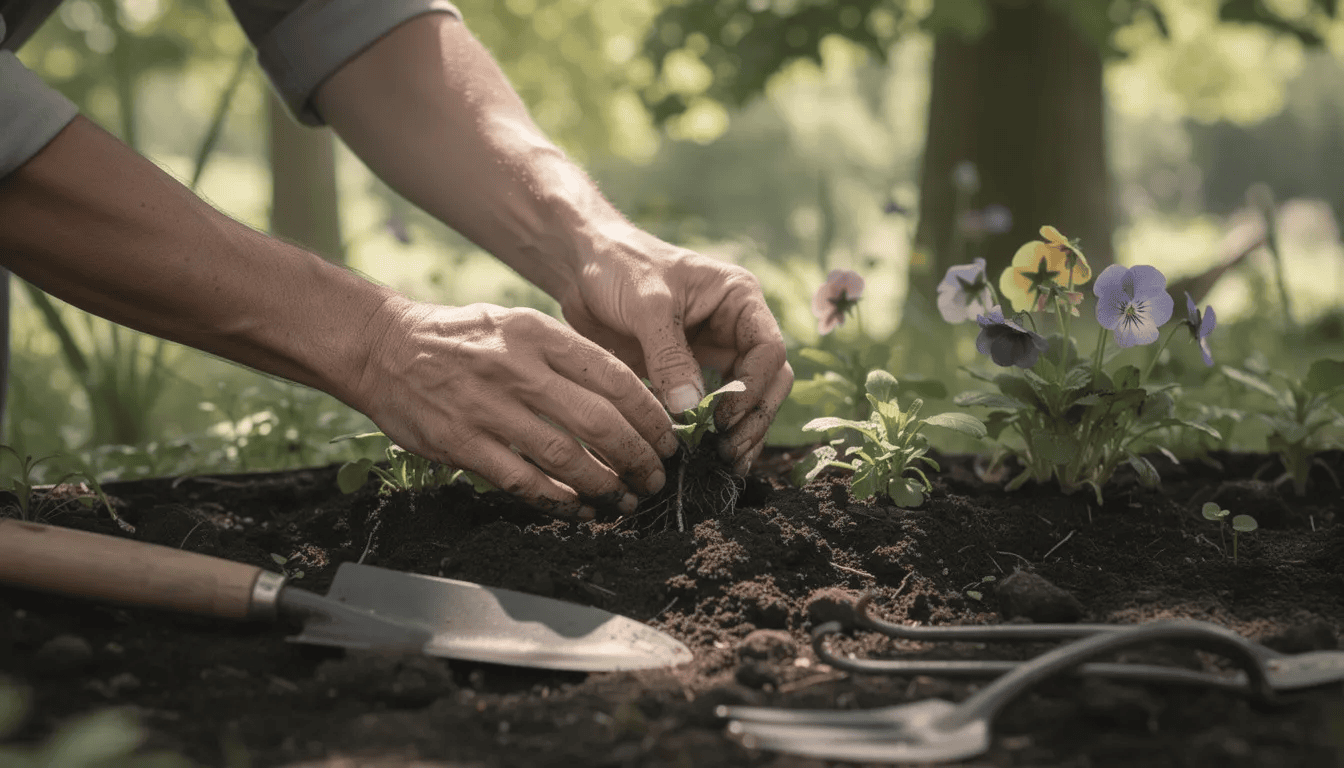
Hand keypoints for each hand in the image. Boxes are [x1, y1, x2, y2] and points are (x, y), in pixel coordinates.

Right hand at [354, 299, 678, 516]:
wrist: (383, 347)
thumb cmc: (461, 338)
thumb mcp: (518, 324)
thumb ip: (567, 354)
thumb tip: (628, 394)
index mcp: (538, 334)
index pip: (615, 377)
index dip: (650, 415)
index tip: (668, 439)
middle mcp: (517, 369)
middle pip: (599, 422)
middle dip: (637, 457)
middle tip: (655, 476)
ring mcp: (488, 408)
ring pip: (565, 457)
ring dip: (604, 485)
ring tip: (625, 498)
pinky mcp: (462, 443)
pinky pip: (522, 481)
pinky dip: (558, 501)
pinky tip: (579, 508)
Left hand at [559, 227, 792, 474]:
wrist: (582, 266)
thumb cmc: (619, 267)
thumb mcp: (646, 304)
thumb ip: (668, 356)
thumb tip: (690, 410)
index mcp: (739, 299)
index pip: (768, 351)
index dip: (752, 389)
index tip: (723, 419)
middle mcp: (736, 327)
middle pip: (768, 380)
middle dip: (754, 417)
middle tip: (730, 453)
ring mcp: (714, 352)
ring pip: (746, 400)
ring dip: (740, 431)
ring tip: (725, 463)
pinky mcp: (688, 373)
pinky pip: (710, 407)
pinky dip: (709, 432)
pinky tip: (704, 457)